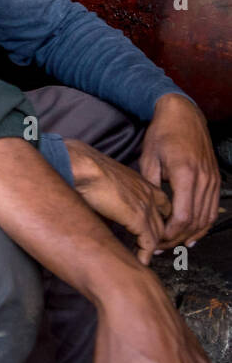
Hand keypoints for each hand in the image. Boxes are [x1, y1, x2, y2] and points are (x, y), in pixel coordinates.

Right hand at [65, 138, 170, 263]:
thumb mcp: (105, 181)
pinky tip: (141, 261)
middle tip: (151, 250)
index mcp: (142, 183)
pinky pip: (149, 242)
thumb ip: (113, 197)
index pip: (163, 205)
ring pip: (158, 234)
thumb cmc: (85, 168)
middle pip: (164, 221)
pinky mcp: (138, 219)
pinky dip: (145, 254)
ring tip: (145, 259)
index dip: (159, 219)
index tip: (153, 231)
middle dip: (160, 237)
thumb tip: (104, 214)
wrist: (82, 166)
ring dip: (153, 248)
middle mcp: (149, 194)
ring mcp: (146, 206)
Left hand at [139, 94, 220, 248]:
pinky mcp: (215, 178)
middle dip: (178, 238)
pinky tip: (193, 234)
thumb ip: (150, 184)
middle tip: (161, 247)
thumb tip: (147, 209)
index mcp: (185, 174)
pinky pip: (213, 208)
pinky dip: (204, 224)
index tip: (157, 240)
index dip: (171, 233)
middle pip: (195, 220)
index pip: (183, 215)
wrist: (183, 114)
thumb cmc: (162, 134)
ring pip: (207, 217)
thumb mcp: (148, 158)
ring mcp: (212, 179)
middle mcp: (203, 179)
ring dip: (191, 234)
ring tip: (174, 245)